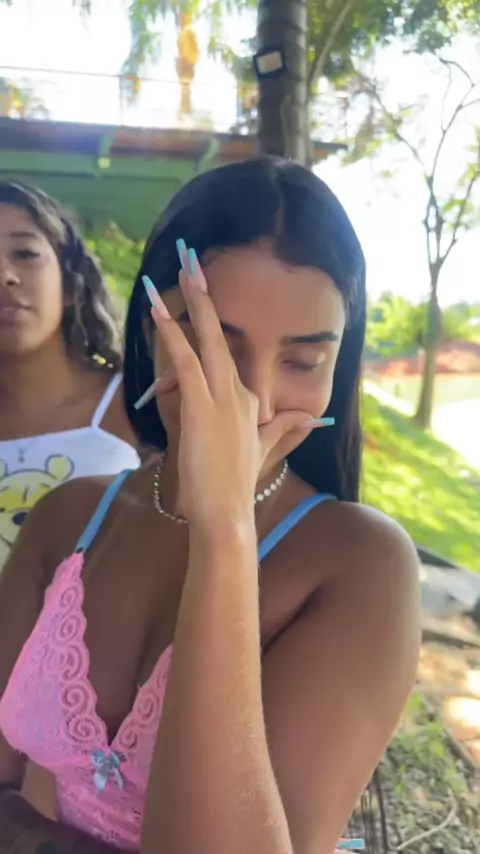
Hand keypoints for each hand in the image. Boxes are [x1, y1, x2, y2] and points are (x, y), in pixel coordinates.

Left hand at [144, 246, 321, 530]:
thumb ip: (283, 428)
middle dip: (206, 295)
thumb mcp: (264, 450)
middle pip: (221, 335)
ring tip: (179, 269)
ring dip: (192, 302)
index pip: (227, 355)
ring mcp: (220, 397)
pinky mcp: (201, 405)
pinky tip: (158, 312)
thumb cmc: (236, 485)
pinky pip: (186, 361)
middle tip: (192, 259)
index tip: (200, 294)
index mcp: (247, 400)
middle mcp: (237, 392)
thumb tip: (310, 419)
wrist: (227, 512)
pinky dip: (173, 335)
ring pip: (206, 340)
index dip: (211, 324)